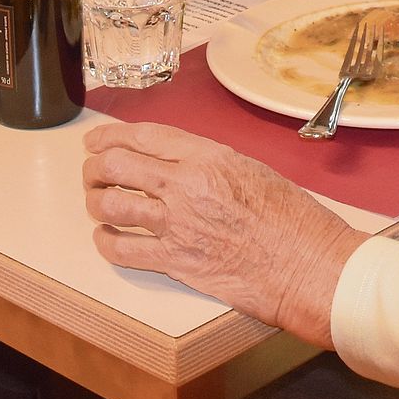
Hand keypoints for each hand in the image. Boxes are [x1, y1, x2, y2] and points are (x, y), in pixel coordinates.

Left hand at [83, 122, 366, 345]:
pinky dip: (106, 243)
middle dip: (95, 167)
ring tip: (97, 202)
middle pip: (116, 166)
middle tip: (93, 171)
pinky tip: (107, 239)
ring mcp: (177, 225)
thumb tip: (175, 162)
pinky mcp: (174, 262)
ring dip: (95, 202)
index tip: (96, 139)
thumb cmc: (290, 217)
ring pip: (110, 206)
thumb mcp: (251, 169)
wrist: (305, 263)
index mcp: (207, 157)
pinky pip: (122, 250)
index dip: (111, 135)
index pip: (143, 136)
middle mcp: (185, 185)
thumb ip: (208, 162)